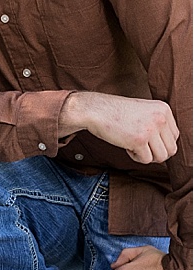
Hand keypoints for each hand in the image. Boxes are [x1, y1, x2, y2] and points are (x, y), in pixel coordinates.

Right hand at [59, 92, 178, 163]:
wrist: (94, 109)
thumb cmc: (115, 112)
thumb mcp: (143, 111)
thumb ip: (158, 124)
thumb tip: (168, 148)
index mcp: (163, 109)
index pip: (175, 136)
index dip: (160, 142)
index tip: (146, 139)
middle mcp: (160, 118)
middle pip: (171, 149)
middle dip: (155, 152)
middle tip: (141, 146)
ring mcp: (150, 129)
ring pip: (161, 157)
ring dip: (147, 156)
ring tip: (134, 146)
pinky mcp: (139, 140)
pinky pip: (146, 160)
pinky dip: (136, 157)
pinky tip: (127, 146)